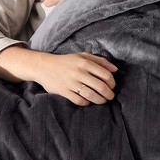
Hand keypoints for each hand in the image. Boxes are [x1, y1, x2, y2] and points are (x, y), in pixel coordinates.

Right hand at [0, 47, 116, 104]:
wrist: (44, 66)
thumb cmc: (66, 61)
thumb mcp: (82, 56)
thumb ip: (100, 60)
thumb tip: (115, 69)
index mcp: (85, 62)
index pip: (106, 75)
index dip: (112, 83)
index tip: (112, 87)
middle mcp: (79, 72)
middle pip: (101, 87)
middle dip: (109, 94)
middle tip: (110, 96)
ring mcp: (71, 83)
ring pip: (91, 95)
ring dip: (100, 100)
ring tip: (102, 101)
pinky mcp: (64, 92)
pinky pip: (79, 100)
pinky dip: (86, 102)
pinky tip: (88, 101)